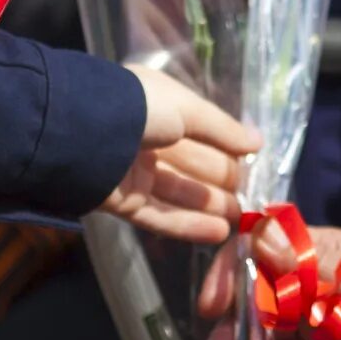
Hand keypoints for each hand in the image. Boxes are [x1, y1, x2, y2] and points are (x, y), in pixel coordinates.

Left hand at [99, 63, 260, 244]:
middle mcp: (146, 138)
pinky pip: (161, 216)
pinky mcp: (123, 202)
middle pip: (192, 164)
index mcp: (158, 107)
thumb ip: (222, 129)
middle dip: (223, 180)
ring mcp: (133, 172)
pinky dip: (189, 224)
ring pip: (179, 192)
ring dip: (211, 205)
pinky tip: (218, 232)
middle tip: (255, 198)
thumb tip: (258, 143)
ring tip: (244, 218)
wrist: (83, 135)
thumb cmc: (139, 110)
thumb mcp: (187, 109)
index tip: (254, 164)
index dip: (226, 147)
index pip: (200, 131)